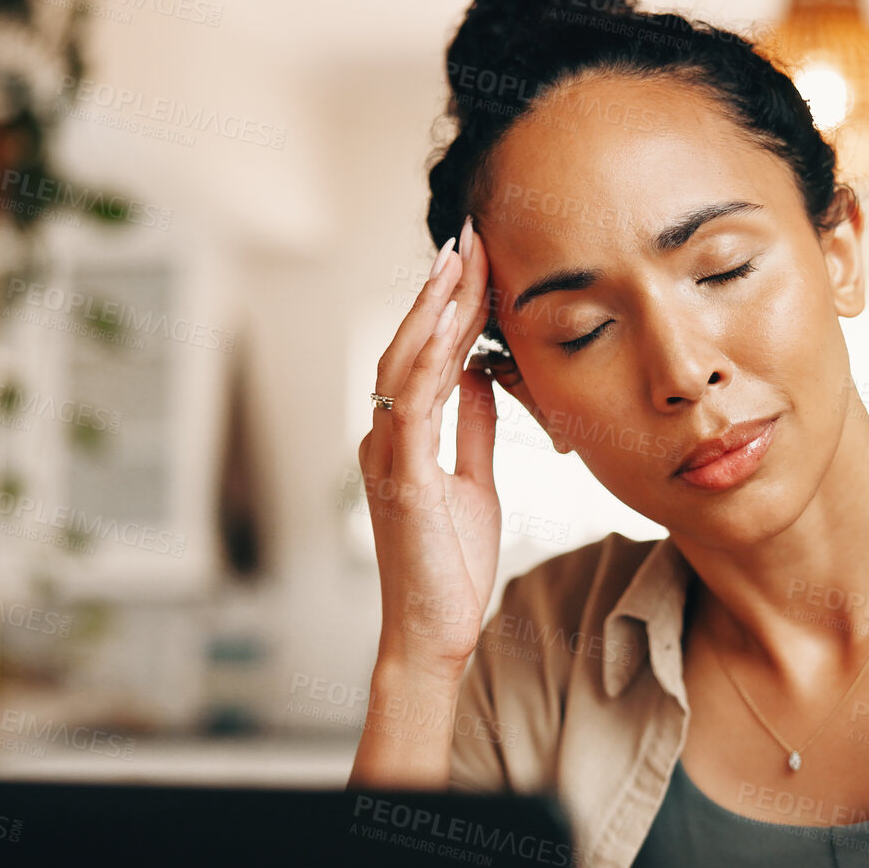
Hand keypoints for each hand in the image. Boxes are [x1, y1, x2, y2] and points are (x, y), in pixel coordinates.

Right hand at [357, 215, 500, 680]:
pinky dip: (431, 364)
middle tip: (467, 236)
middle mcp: (385, 438)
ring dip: (433, 311)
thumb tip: (484, 377)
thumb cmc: (449, 566)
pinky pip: (413, 408)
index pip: (425, 355)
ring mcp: (387, 456)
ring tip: (458, 262)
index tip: (474, 259)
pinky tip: (453, 331)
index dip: (449, 306)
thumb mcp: (475, 483)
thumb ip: (475, 429)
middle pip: (408, 345)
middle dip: (440, 290)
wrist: (433, 631)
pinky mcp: (402, 479)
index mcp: (402, 437)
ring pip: (404, 364)